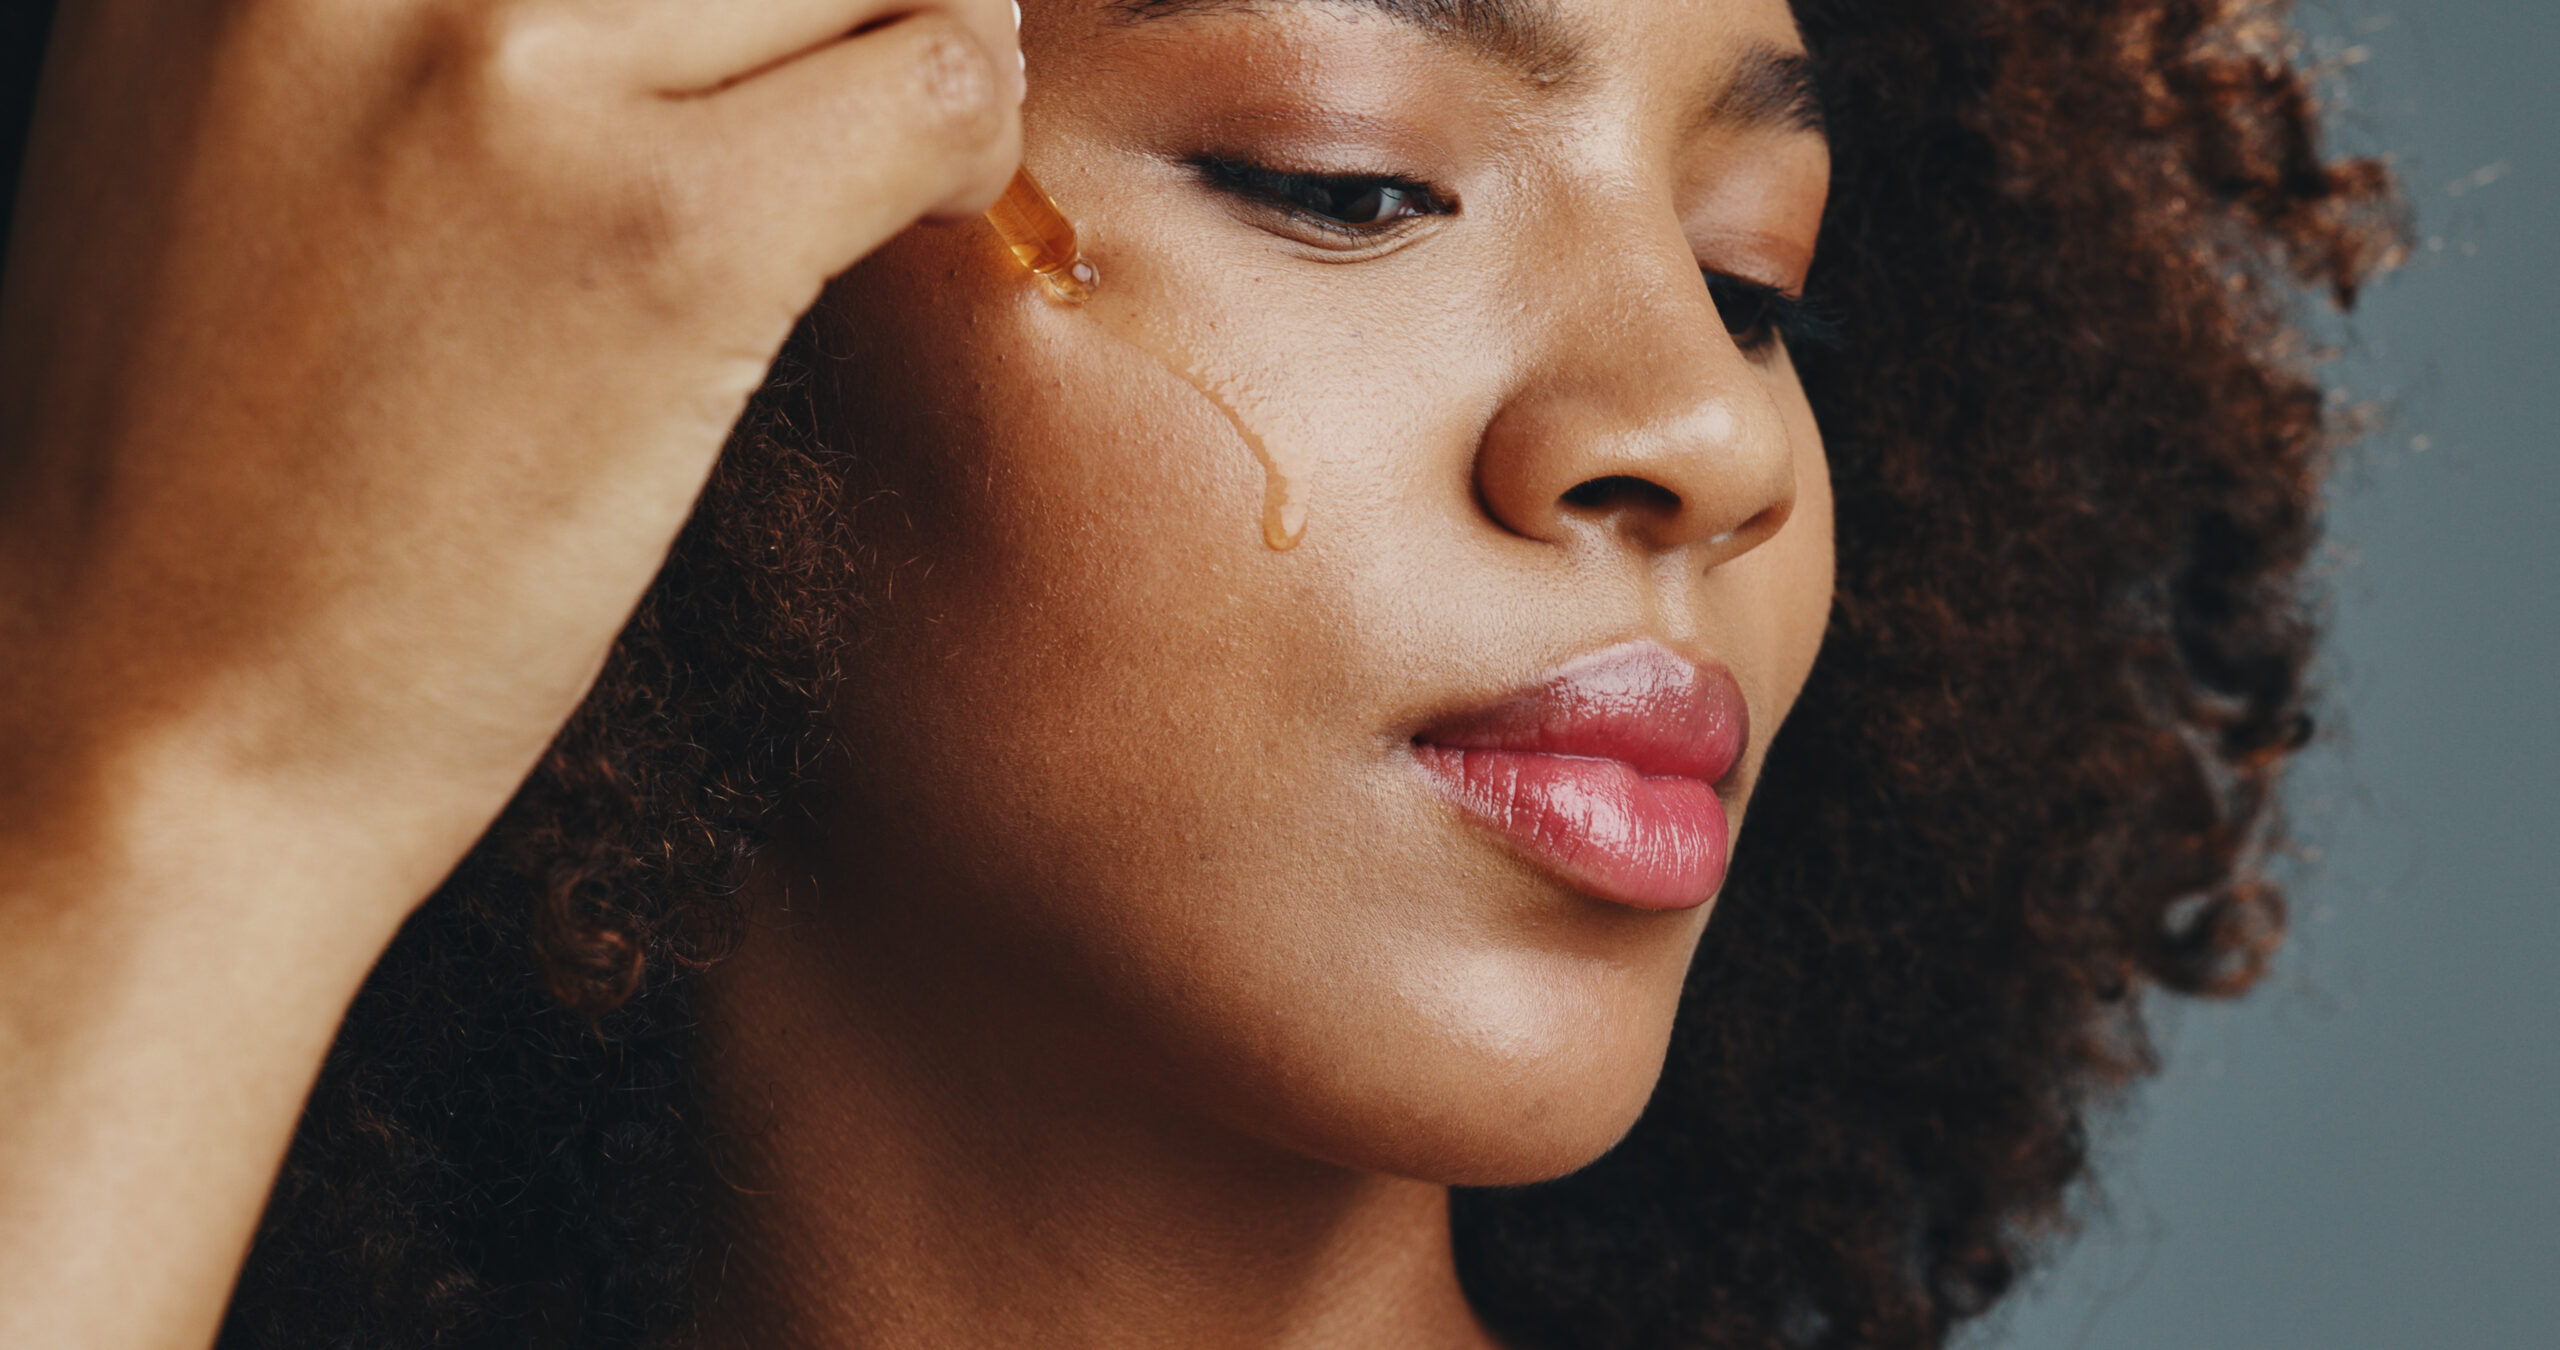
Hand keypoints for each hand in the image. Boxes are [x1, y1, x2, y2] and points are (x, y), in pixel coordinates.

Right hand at [0, 0, 1019, 895]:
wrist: (149, 726)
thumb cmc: (215, 464)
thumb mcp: (233, 126)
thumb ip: (410, 9)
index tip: (770, 11)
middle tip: (866, 54)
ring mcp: (511, 69)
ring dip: (930, 33)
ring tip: (900, 137)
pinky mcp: (664, 234)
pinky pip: (939, 87)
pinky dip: (973, 144)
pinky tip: (927, 212)